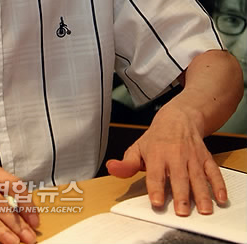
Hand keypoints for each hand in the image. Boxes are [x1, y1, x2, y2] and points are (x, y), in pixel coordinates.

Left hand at [106, 99, 226, 215]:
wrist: (178, 118)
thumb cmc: (156, 138)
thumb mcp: (138, 147)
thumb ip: (126, 164)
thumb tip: (112, 168)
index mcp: (156, 154)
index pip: (155, 173)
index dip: (156, 188)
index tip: (157, 202)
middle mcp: (175, 155)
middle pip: (178, 177)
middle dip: (180, 195)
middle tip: (181, 212)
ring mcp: (192, 156)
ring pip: (197, 176)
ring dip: (201, 194)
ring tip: (202, 210)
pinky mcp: (205, 157)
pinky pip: (214, 171)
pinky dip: (218, 184)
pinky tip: (219, 198)